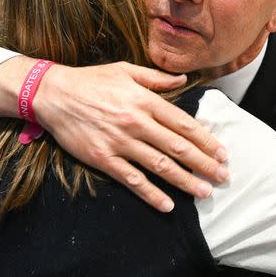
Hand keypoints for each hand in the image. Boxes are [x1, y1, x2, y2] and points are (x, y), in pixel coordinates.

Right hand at [35, 62, 228, 212]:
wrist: (52, 94)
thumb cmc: (91, 80)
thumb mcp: (126, 71)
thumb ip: (157, 78)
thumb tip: (183, 79)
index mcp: (145, 101)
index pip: (184, 124)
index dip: (206, 140)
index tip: (222, 153)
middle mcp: (136, 122)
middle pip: (178, 147)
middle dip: (204, 164)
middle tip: (223, 176)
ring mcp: (120, 142)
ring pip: (160, 165)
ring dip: (185, 181)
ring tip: (204, 192)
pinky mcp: (103, 159)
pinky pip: (132, 180)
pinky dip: (151, 194)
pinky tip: (167, 205)